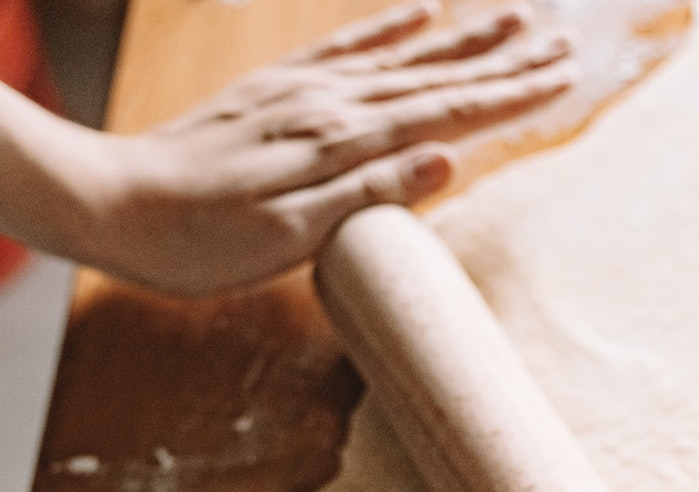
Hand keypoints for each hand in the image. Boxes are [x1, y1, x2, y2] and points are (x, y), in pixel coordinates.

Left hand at [71, 2, 575, 292]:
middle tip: (565, 43)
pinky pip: (347, 49)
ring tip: (515, 17)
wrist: (109, 202)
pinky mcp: (276, 90)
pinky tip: (422, 16)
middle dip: (506, 62)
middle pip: (437, 77)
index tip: (563, 78)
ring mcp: (302, 91)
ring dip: (464, 40)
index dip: (509, 96)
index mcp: (341, 142)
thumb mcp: (291, 235)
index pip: (446, 113)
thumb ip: (369, 193)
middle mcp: (329, 104)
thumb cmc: (201, 240)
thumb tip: (446, 158)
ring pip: (403, 57)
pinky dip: (391, 30)